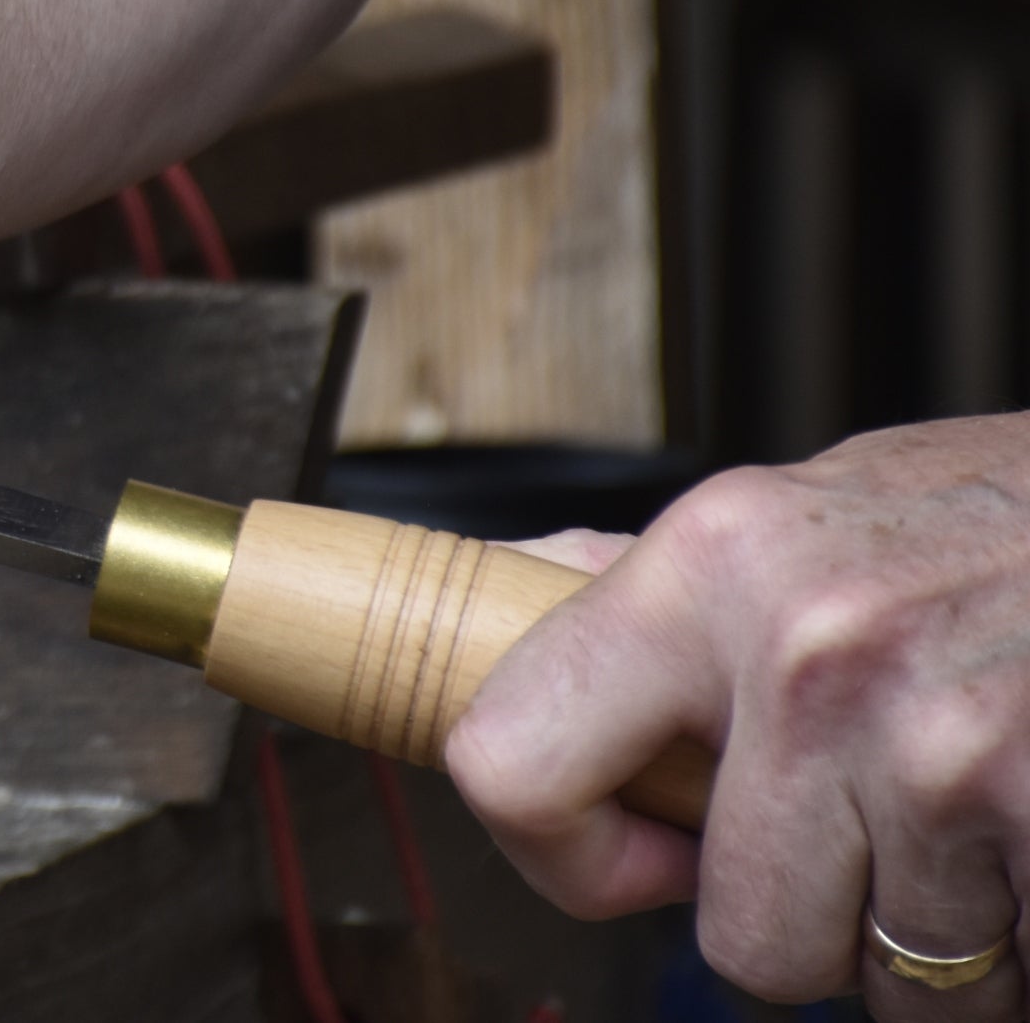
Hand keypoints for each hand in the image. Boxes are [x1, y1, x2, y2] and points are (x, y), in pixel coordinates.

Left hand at [450, 416, 1029, 1015]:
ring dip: (961, 946)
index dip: (566, 853)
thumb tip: (513, 592)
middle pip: (747, 941)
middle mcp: (810, 650)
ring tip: (999, 822)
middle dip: (826, 926)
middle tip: (891, 834)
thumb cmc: (1018, 522)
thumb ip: (680, 595)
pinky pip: (1020, 985)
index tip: (637, 858)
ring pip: (901, 990)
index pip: (511, 760)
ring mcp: (943, 746)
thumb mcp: (819, 513)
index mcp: (712, 561)